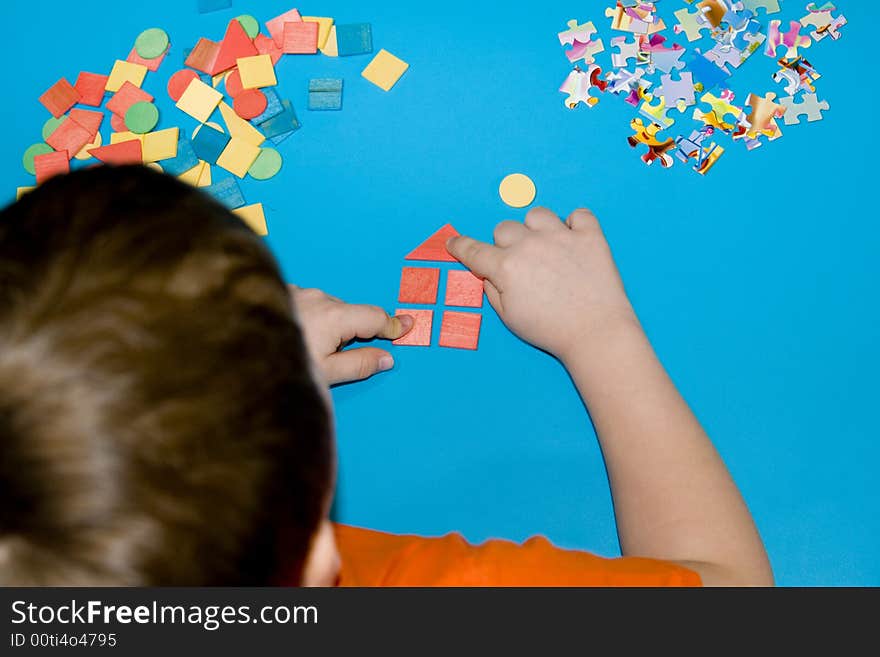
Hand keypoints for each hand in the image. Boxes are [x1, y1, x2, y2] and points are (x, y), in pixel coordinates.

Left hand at [290, 287, 412, 384]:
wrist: (235, 355)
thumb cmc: (280, 366)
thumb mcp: (326, 373)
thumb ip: (360, 364)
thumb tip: (386, 358)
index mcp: (334, 317)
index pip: (374, 317)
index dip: (393, 325)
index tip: (407, 325)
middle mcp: (318, 299)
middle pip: (351, 313)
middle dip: (354, 331)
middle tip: (339, 356)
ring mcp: (299, 293)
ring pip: (328, 308)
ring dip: (330, 324)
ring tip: (311, 348)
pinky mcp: (283, 294)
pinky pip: (308, 304)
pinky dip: (311, 317)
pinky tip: (298, 334)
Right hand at [446, 207, 637, 360]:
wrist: (595, 333)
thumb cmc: (550, 330)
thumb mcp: (509, 317)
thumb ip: (492, 290)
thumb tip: (489, 272)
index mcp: (506, 268)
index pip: (473, 250)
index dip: (460, 246)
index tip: (454, 243)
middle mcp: (530, 246)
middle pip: (504, 228)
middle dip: (506, 243)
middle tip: (519, 263)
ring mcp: (561, 237)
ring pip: (536, 214)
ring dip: (536, 228)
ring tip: (547, 247)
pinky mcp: (590, 236)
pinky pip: (578, 214)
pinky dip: (575, 224)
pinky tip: (574, 242)